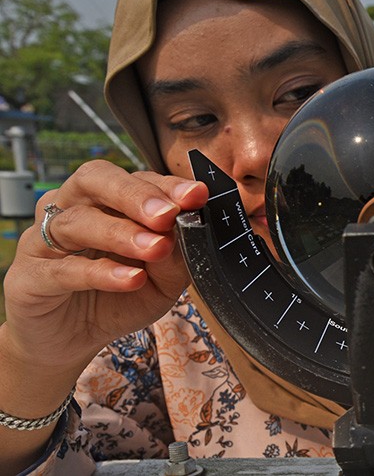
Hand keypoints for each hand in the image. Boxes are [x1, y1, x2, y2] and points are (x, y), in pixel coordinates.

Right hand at [2, 160, 207, 374]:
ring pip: (77, 220)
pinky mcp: (28, 277)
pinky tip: (131, 279)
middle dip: (136, 194)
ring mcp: (45, 240)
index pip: (137, 179)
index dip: (168, 185)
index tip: (197, 195)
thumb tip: (188, 232)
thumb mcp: (163, 282)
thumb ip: (176, 257)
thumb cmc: (120, 300)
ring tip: (155, 249)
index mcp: (109, 202)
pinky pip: (63, 268)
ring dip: (121, 233)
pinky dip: (101, 272)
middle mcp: (73, 209)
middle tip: (168, 215)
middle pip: (96, 179)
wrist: (73, 342)